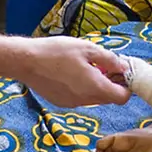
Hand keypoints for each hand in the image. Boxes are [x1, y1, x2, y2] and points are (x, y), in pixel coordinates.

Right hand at [14, 36, 131, 107]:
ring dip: (95, 86)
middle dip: (111, 84)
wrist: (25, 61)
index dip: (126, 86)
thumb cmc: (56, 51)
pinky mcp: (61, 102)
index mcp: (95, 87)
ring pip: (93, 98)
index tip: (121, 73)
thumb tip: (124, 67)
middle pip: (108, 98)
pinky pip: (79, 98)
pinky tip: (69, 73)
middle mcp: (86, 100)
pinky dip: (81, 88)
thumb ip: (109, 59)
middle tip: (104, 66)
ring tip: (84, 66)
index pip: (122, 97)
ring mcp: (72, 103)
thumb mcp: (87, 48)